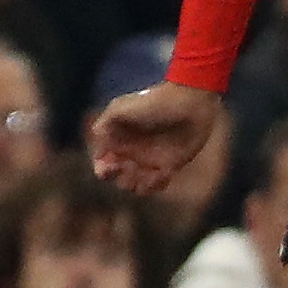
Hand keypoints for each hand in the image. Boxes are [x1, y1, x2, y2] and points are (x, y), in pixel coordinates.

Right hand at [89, 82, 223, 197]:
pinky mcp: (168, 166)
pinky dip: (155, 185)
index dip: (103, 170)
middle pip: (117, 178)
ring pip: (135, 185)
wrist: (189, 103)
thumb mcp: (121, 107)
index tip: (111, 165)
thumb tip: (98, 152)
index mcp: (118, 140)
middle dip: (120, 177)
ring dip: (137, 184)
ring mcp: (150, 160)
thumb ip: (102, 125)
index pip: (103, 164)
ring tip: (146, 173)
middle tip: (130, 166)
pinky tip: (160, 173)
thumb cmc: (153, 102)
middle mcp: (131, 153)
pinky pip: (156, 185)